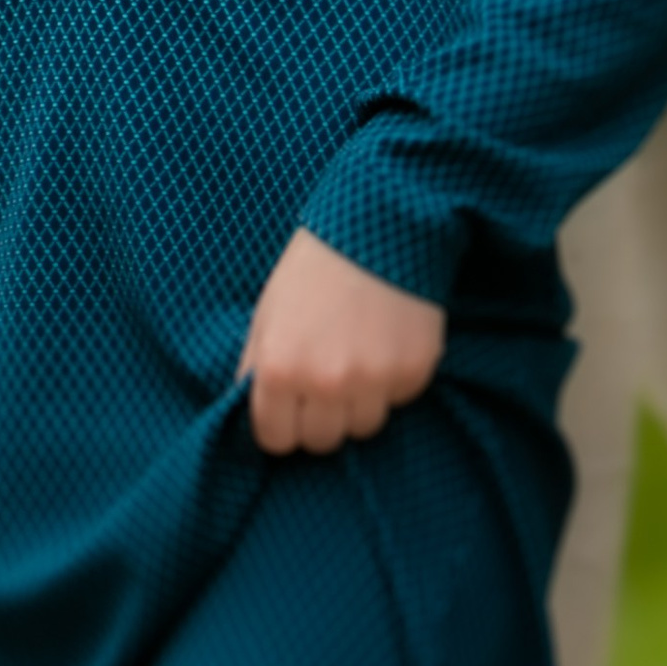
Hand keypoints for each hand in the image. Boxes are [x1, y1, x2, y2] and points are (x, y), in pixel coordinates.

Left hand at [239, 226, 444, 454]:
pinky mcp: (412, 372)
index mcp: (280, 368)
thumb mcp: (267, 311)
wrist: (377, 223)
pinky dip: (391, 381)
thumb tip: (254, 411)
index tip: (291, 405)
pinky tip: (385, 341)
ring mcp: (372, 381)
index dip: (282, 422)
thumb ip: (256, 367)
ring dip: (359, 402)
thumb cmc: (313, 267)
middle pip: (321, 442)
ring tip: (358, 355)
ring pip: (362, 428)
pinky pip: (397, 401)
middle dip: (320, 416)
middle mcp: (325, 382)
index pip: (276, 439)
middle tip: (327, 377)